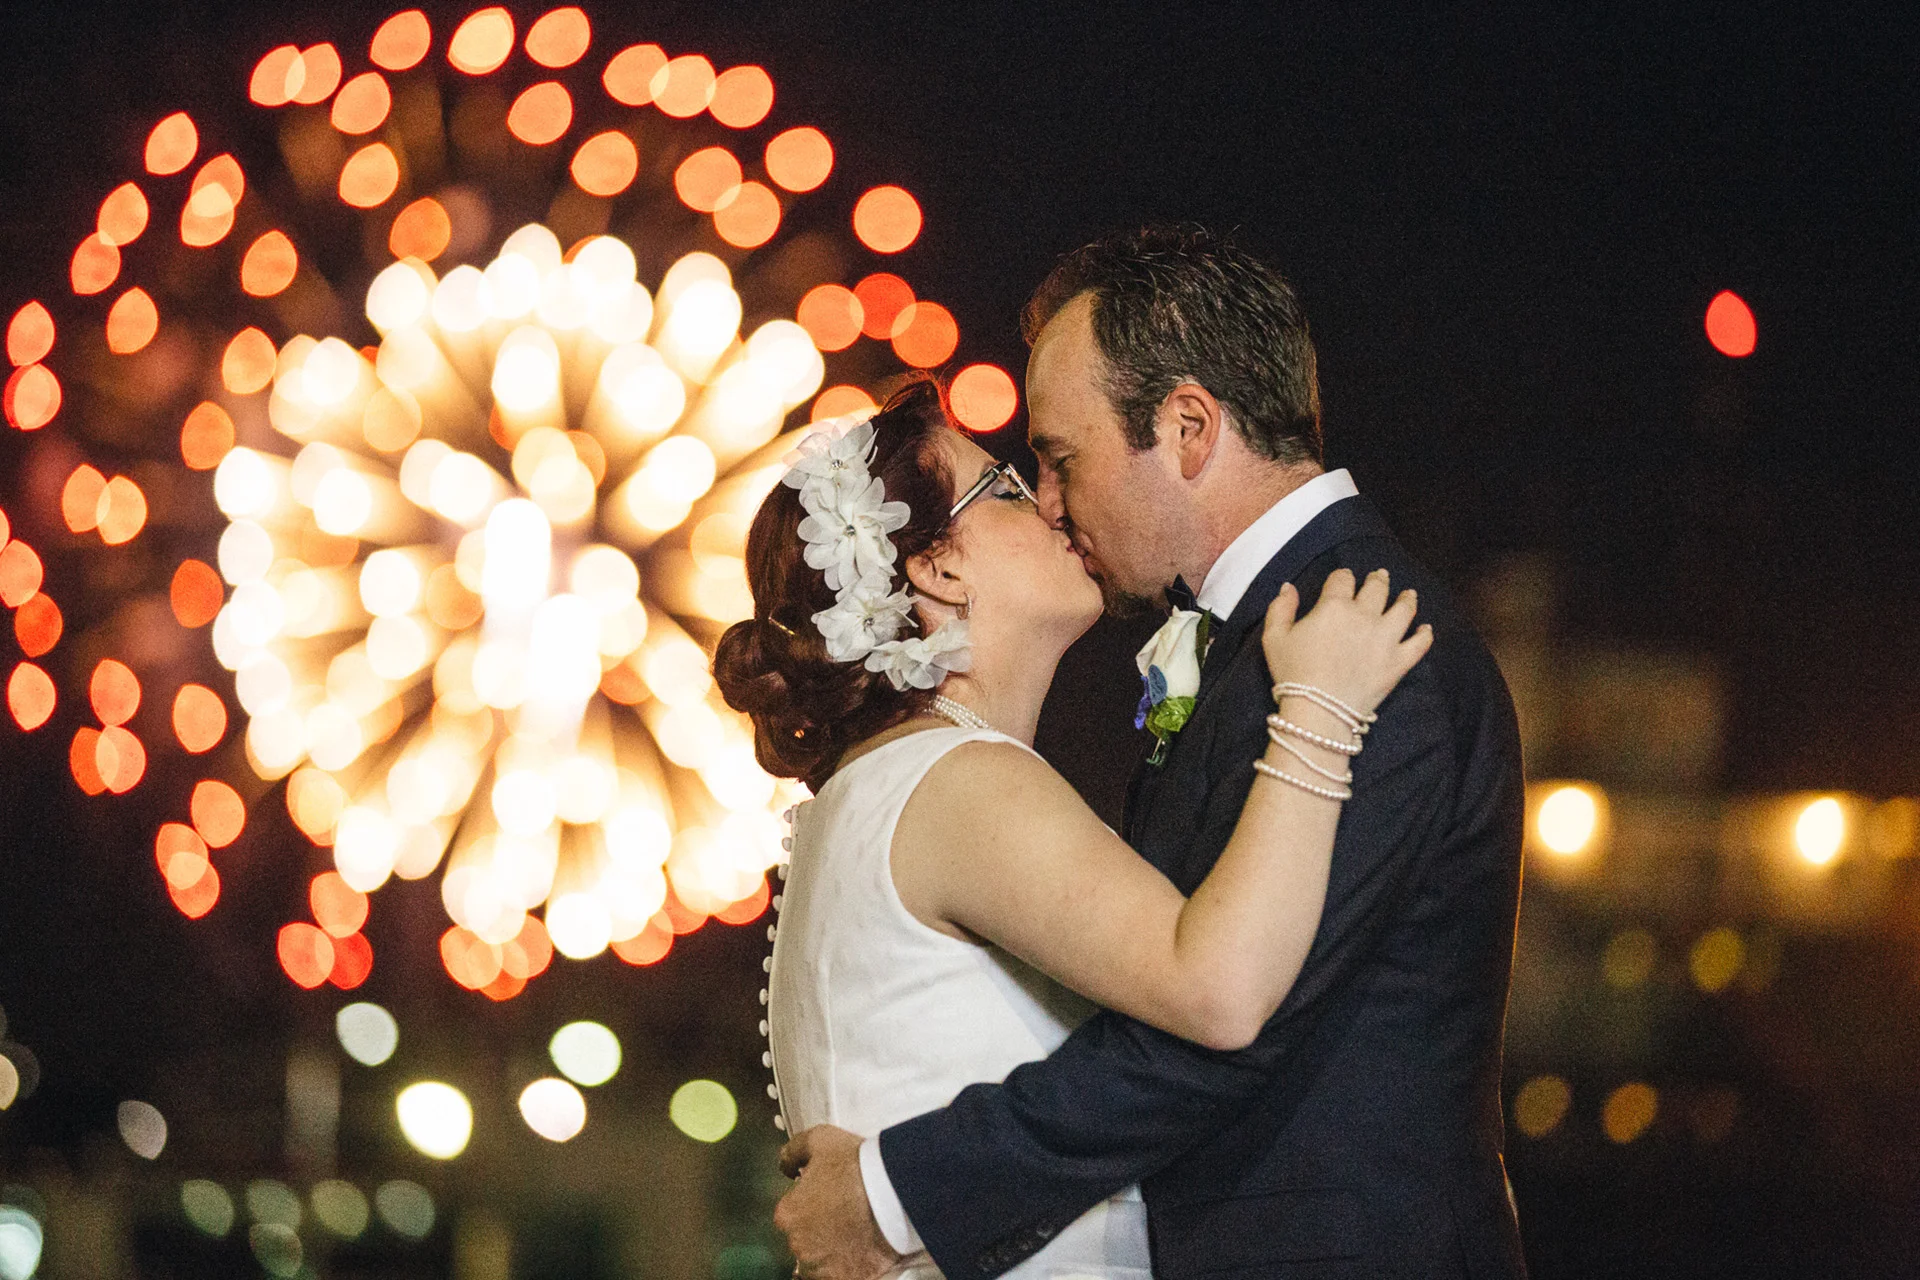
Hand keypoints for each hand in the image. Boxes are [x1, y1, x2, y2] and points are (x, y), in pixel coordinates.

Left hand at [774, 1125, 902, 1279]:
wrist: (893, 1190)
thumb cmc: (857, 1166)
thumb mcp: (820, 1140)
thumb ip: (793, 1152)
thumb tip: (785, 1165)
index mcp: (787, 1215)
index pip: (792, 1214)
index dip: (812, 1204)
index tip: (831, 1197)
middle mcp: (799, 1245)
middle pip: (806, 1240)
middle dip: (822, 1230)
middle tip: (847, 1213)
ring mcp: (823, 1267)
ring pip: (822, 1262)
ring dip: (834, 1252)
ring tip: (858, 1233)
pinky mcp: (847, 1279)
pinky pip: (843, 1276)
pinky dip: (850, 1268)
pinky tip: (864, 1252)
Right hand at [1262, 568, 1431, 718]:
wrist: (1319, 710)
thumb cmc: (1293, 673)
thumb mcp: (1274, 638)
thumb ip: (1280, 608)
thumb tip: (1288, 587)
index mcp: (1334, 607)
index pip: (1342, 579)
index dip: (1342, 576)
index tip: (1343, 578)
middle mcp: (1364, 616)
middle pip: (1376, 588)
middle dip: (1377, 580)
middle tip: (1380, 577)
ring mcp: (1386, 638)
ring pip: (1403, 610)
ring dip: (1407, 599)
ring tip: (1409, 594)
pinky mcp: (1399, 662)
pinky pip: (1419, 644)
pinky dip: (1425, 634)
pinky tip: (1426, 628)